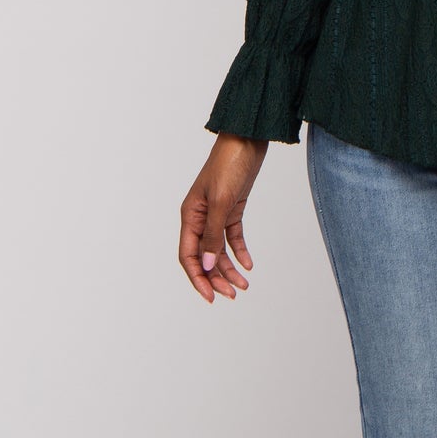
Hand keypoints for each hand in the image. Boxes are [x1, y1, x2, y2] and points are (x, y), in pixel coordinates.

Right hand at [179, 134, 268, 301]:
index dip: (198, 279)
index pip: (188, 256)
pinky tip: (248, 265)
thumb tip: (207, 266)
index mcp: (190, 216)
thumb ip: (213, 235)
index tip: (211, 297)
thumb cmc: (230, 165)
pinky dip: (239, 251)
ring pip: (219, 250)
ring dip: (229, 268)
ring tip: (244, 285)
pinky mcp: (232, 208)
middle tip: (233, 295)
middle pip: (204, 257)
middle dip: (216, 278)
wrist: (247, 140)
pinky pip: (232, 236)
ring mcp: (216, 213)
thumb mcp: (222, 202)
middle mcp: (200, 217)